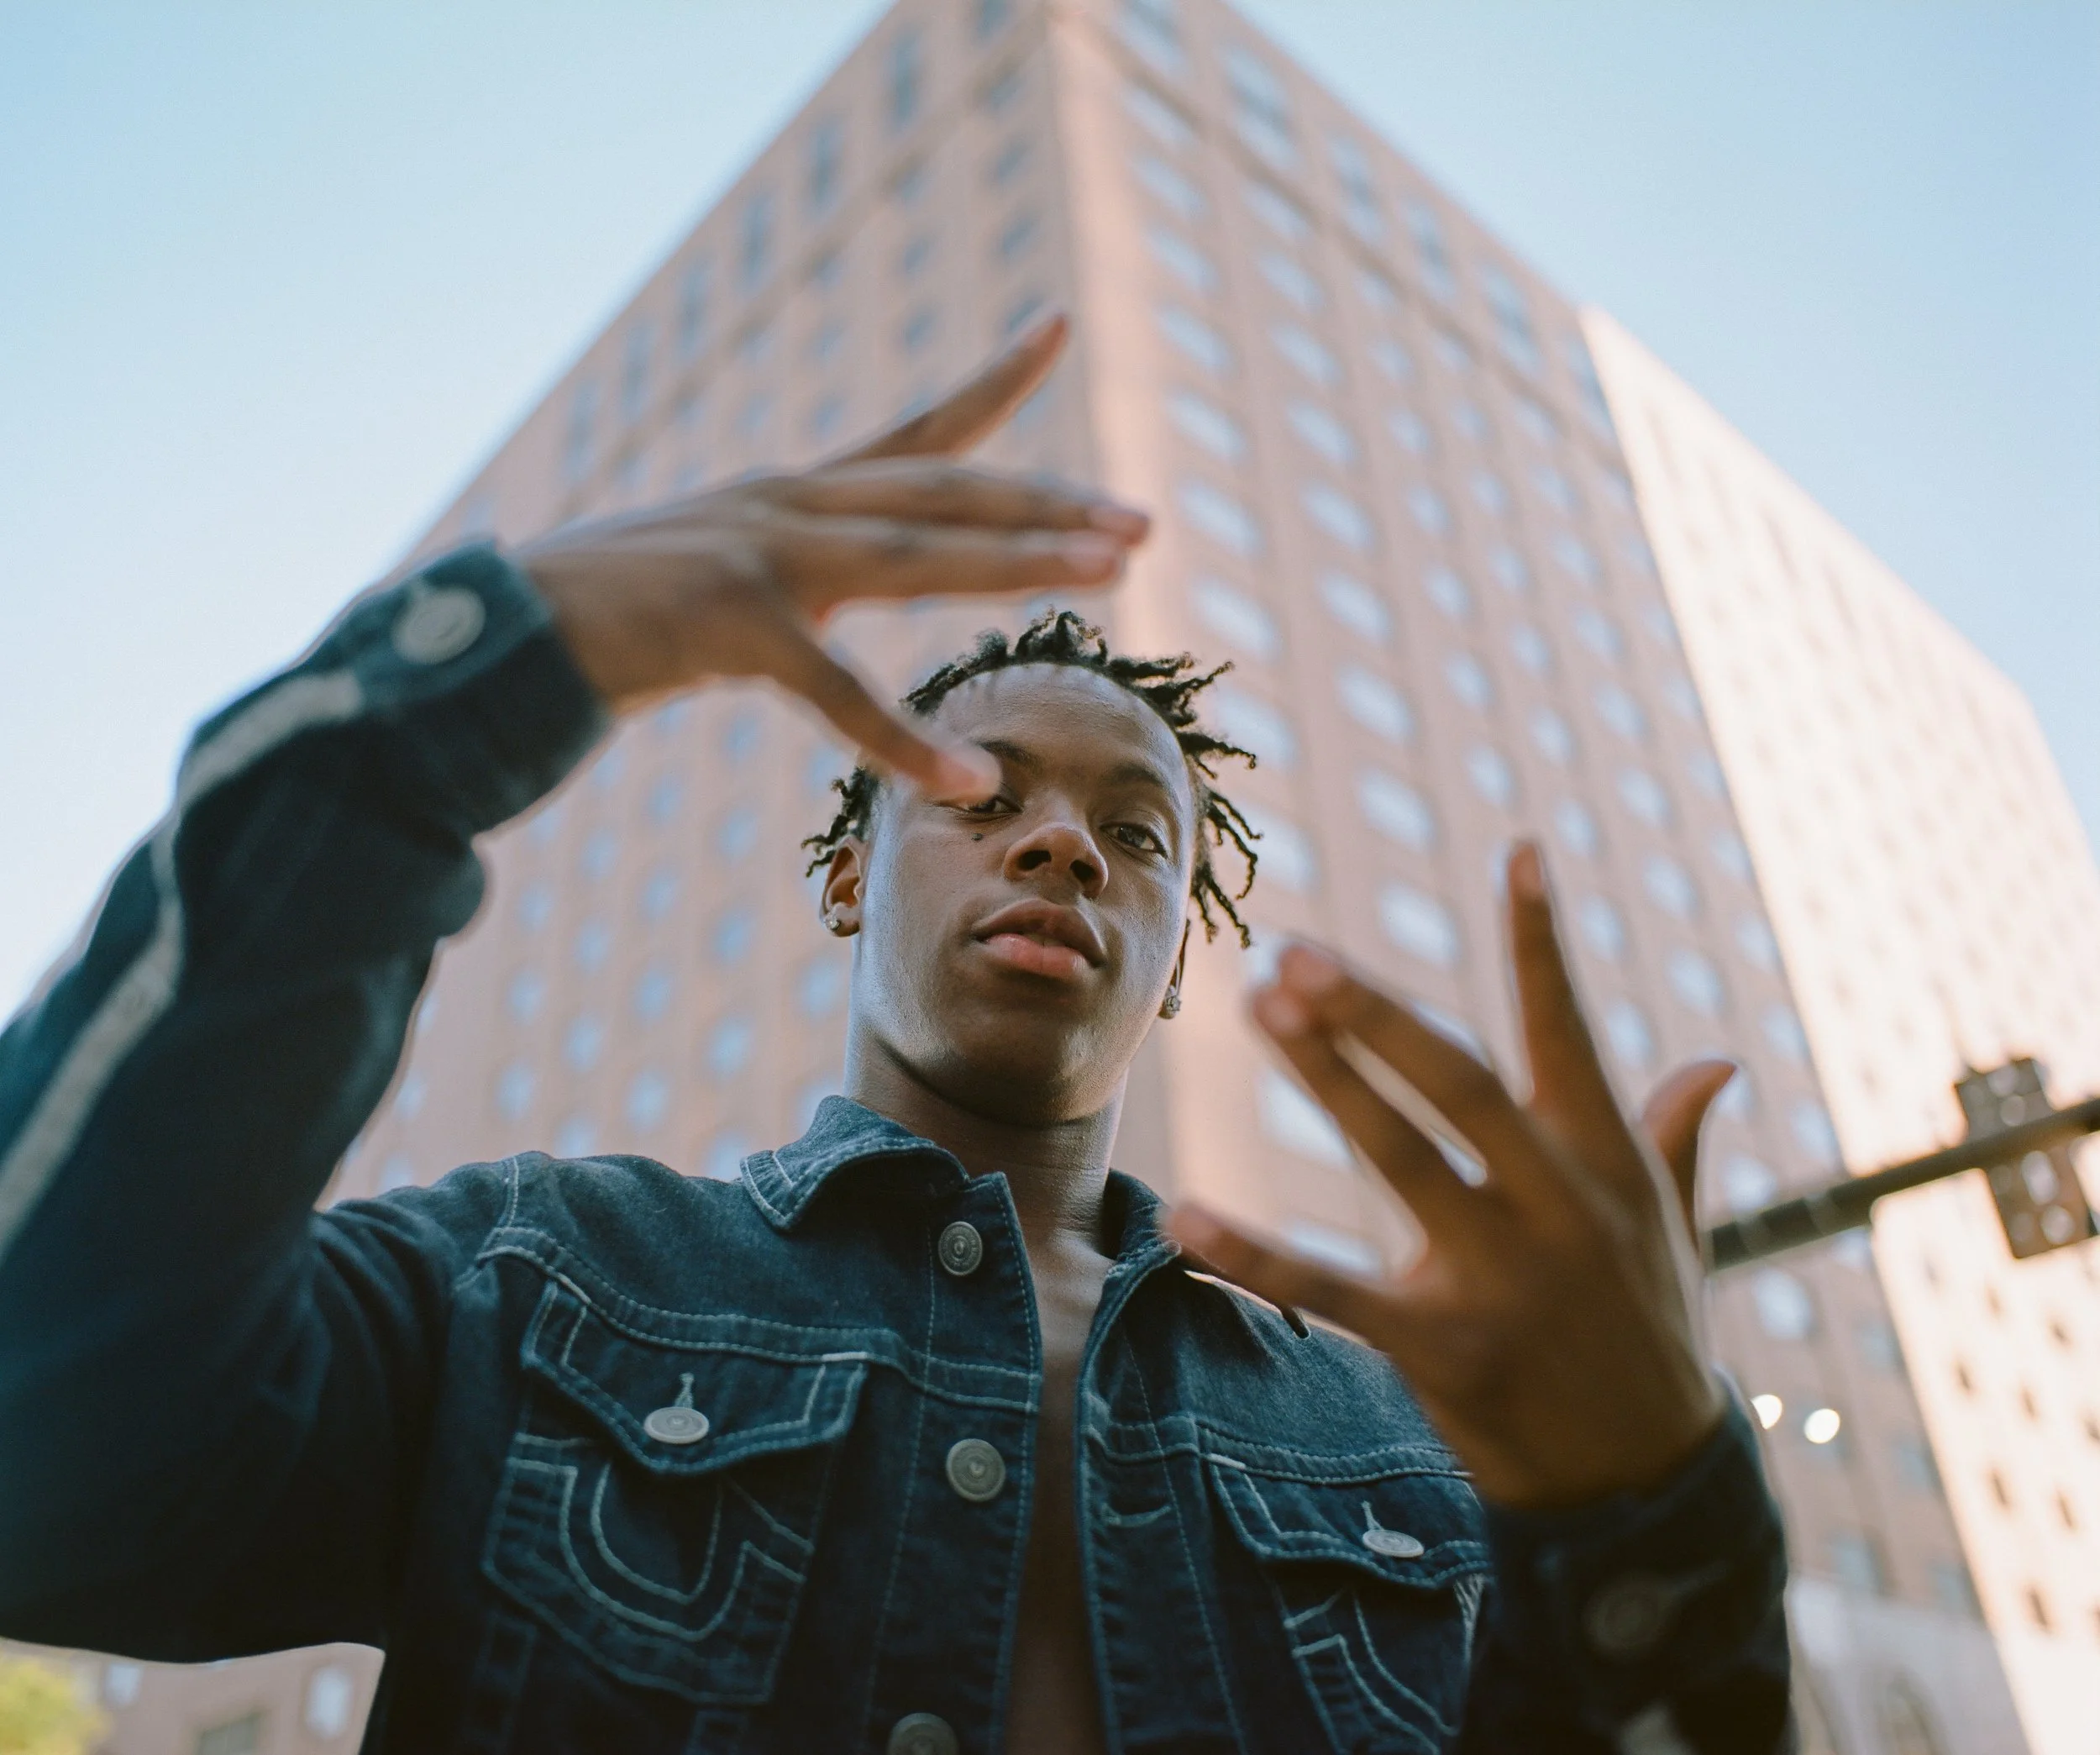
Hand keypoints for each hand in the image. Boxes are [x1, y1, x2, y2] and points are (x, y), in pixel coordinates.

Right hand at [515, 315, 1148, 800]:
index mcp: (792, 496)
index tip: (1059, 326)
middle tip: (1141, 521)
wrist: (496, 636)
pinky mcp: (725, 622)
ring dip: (1020, 563)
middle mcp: (789, 505)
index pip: (914, 432)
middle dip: (1047, 505)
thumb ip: (789, 576)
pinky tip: (966, 780)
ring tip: (1110, 575)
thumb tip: (842, 585)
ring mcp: (758, 555)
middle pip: (944, 492)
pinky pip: (836, 690)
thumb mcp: (720, 577)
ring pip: (916, 553)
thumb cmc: (609, 620)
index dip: (993, 381)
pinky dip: (903, 741)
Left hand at [1168, 843, 1735, 1510]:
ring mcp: (1499, 1278)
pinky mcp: (1441, 1349)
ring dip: (1324, 1077)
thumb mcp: (1675, 1230)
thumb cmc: (1652, 1332)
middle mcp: (1556, 1206)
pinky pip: (1330, 1293)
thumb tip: (1715, 1060)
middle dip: (1378, 1012)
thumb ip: (1672, 1136)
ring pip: (1397, 1157)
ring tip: (1258, 1005)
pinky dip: (1252, 1256)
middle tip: (1300, 951)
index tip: (1520, 850)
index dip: (1542, 943)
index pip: (1568, 1033)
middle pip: (1458, 1083)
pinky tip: (1184, 1218)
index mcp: (1606, 1162)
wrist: (1649, 1486)